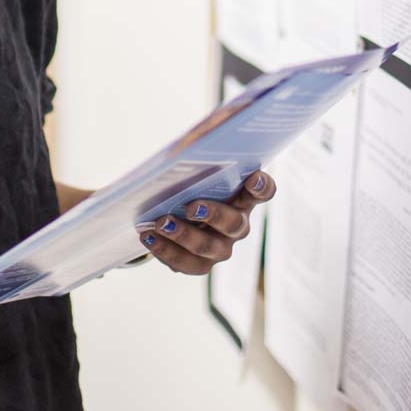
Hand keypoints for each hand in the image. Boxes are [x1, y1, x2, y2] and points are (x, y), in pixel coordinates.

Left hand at [133, 170, 276, 275]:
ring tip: (160, 223)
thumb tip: (185, 146)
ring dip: (183, 236)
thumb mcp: (195, 172)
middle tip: (191, 207)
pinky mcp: (200, 264)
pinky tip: (148, 237)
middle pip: (234, 225)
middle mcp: (236, 226)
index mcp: (241, 199)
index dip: (262, 187)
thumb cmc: (190, 187)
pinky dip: (165, 250)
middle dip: (213, 215)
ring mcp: (220, 248)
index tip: (253, 178)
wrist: (172, 214)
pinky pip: (186, 264)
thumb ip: (197, 160)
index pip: (262, 192)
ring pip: (208, 248)